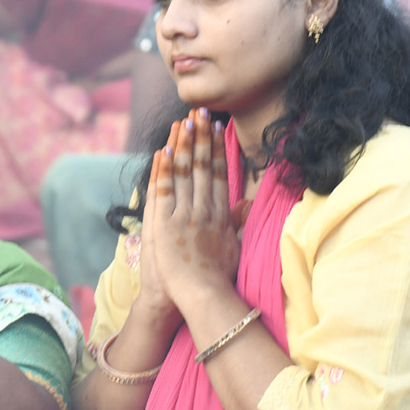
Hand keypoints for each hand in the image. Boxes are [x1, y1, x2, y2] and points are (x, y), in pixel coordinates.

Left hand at [147, 108, 240, 315]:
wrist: (205, 296)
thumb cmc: (219, 277)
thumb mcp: (234, 247)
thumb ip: (237, 223)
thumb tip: (246, 205)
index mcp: (220, 214)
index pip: (218, 173)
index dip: (216, 149)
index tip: (217, 128)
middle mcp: (204, 209)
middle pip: (202, 165)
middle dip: (201, 137)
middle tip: (201, 112)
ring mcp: (186, 215)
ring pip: (184, 172)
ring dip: (182, 144)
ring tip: (183, 121)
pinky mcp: (167, 224)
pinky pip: (165, 190)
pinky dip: (163, 168)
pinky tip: (163, 149)